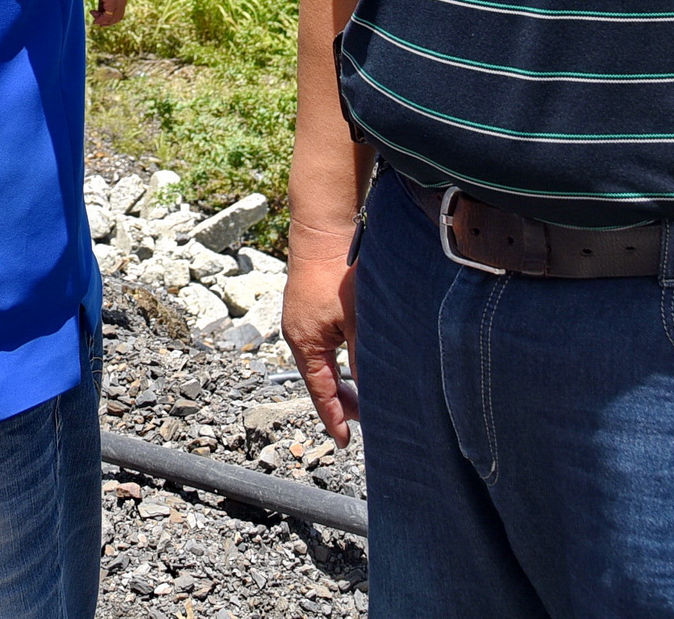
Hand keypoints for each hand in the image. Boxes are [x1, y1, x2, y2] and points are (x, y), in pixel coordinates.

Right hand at [92, 0, 129, 27]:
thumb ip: (104, 2)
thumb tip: (99, 11)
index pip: (119, 14)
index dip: (110, 18)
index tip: (100, 16)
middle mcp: (123, 3)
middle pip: (116, 19)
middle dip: (106, 22)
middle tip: (96, 21)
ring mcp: (118, 4)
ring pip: (111, 19)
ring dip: (101, 20)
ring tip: (93, 14)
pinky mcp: (112, 4)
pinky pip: (106, 16)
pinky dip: (100, 18)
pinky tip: (93, 14)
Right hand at [281, 234, 359, 445]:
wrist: (322, 231)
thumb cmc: (338, 274)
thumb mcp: (357, 322)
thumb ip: (364, 358)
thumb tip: (375, 392)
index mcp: (305, 344)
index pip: (320, 392)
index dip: (335, 418)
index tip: (344, 442)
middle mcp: (299, 335)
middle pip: (319, 381)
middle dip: (341, 402)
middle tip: (365, 421)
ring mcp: (302, 321)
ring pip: (323, 363)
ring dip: (341, 380)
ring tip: (364, 395)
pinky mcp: (309, 309)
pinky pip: (323, 345)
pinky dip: (338, 360)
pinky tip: (355, 359)